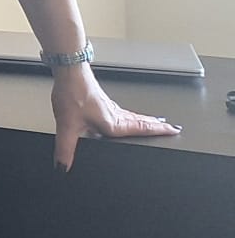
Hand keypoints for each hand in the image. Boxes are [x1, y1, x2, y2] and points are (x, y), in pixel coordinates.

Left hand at [50, 67, 181, 170]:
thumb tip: (64, 166)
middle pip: (140, 122)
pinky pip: (121, 111)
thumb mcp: (68, 125)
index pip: (141, 129)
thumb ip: (66, 148)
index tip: (173, 131)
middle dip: (155, 126)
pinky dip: (129, 115)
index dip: (157, 131)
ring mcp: (108, 106)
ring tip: (154, 122)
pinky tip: (122, 116)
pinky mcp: (100, 100)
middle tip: (170, 127)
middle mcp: (113, 114)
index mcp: (112, 122)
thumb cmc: (71, 93)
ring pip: (132, 116)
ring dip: (144, 120)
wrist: (68, 72)